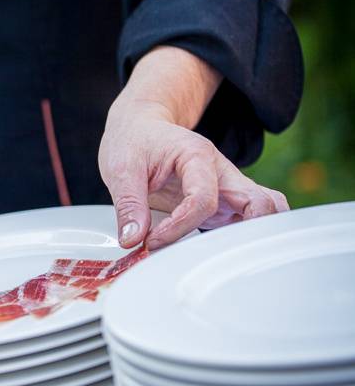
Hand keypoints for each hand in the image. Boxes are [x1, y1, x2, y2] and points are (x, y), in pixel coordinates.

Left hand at [99, 46, 288, 249]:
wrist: (141, 129)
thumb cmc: (134, 143)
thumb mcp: (121, 169)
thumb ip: (129, 205)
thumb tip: (132, 241)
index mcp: (197, 156)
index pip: (203, 201)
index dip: (178, 227)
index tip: (150, 241)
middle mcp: (222, 172)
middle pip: (259, 203)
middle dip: (244, 234)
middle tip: (205, 254)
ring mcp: (227, 189)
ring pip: (265, 211)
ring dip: (250, 236)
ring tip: (215, 256)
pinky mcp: (223, 205)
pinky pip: (247, 221)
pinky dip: (240, 238)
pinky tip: (213, 253)